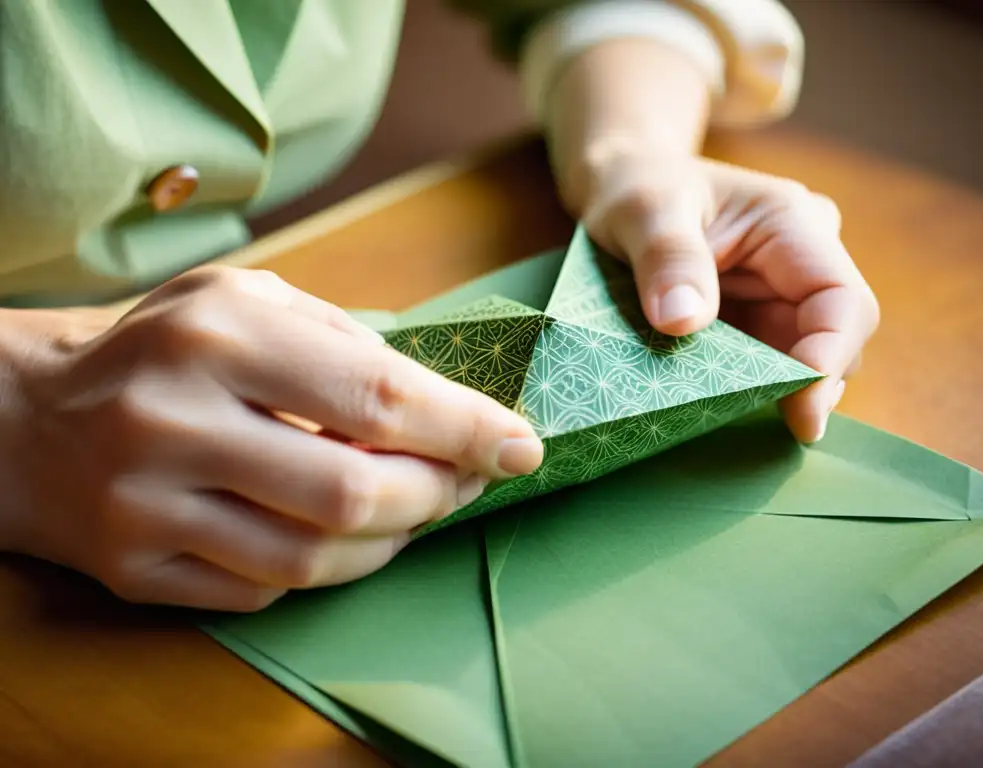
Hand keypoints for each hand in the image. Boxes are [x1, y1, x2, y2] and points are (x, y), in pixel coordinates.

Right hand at [2, 267, 541, 610]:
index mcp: (219, 334)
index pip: (378, 393)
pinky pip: (268, 592)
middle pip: (355, 492)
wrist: (26, 419)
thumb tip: (451, 402)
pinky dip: (327, 569)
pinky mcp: (136, 570)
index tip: (522, 446)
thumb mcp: (248, 300)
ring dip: (392, 542)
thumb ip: (348, 340)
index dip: (466, 428)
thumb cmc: (165, 348)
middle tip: (467, 481)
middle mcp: (175, 420)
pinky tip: (340, 536)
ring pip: (315, 559)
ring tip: (415, 509)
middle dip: (437, 495)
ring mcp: (148, 506)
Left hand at [576, 150, 878, 442]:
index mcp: (792, 225)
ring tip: (719, 414)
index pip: (843, 302)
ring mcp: (780, 297)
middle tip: (753, 425)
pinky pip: (765, 368)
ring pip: (801, 364)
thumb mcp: (640, 211)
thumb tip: (684, 321)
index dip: (830, 361)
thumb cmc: (636, 186)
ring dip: (768, 394)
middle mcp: (800, 264)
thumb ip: (667, 259)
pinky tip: (711, 406)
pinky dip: (743, 391)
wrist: (623, 185)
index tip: (799, 412)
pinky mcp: (755, 323)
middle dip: (800, 389)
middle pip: (832, 342)